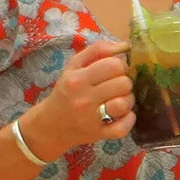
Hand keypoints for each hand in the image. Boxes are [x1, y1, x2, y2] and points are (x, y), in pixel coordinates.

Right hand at [22, 38, 135, 160]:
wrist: (50, 125)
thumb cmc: (66, 91)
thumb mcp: (74, 66)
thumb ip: (98, 50)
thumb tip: (124, 45)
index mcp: (77, 79)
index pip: (114, 65)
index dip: (121, 65)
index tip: (117, 70)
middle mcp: (84, 99)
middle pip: (123, 84)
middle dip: (125, 82)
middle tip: (118, 85)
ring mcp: (92, 119)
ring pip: (124, 104)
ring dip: (128, 100)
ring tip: (120, 99)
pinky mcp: (99, 134)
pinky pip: (123, 127)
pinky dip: (129, 120)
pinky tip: (123, 115)